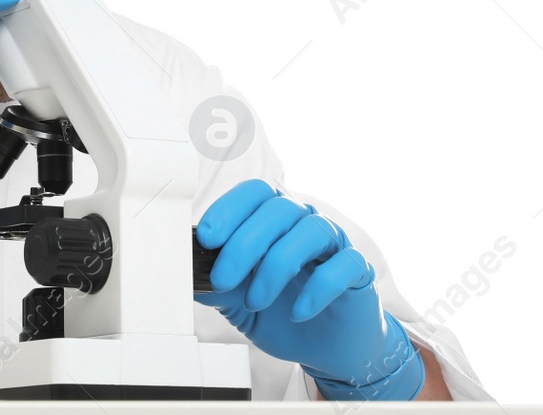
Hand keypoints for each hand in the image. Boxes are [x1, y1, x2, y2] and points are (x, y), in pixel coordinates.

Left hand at [195, 179, 423, 400]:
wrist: (325, 348)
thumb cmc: (281, 314)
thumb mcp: (237, 302)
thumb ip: (215, 285)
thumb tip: (185, 274)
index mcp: (272, 221)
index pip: (253, 193)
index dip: (229, 209)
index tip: (206, 238)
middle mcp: (303, 222)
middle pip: (278, 209)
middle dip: (244, 244)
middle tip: (223, 279)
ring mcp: (333, 243)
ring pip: (310, 231)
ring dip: (276, 267)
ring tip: (256, 301)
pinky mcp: (357, 269)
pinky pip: (343, 265)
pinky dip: (317, 288)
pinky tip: (298, 312)